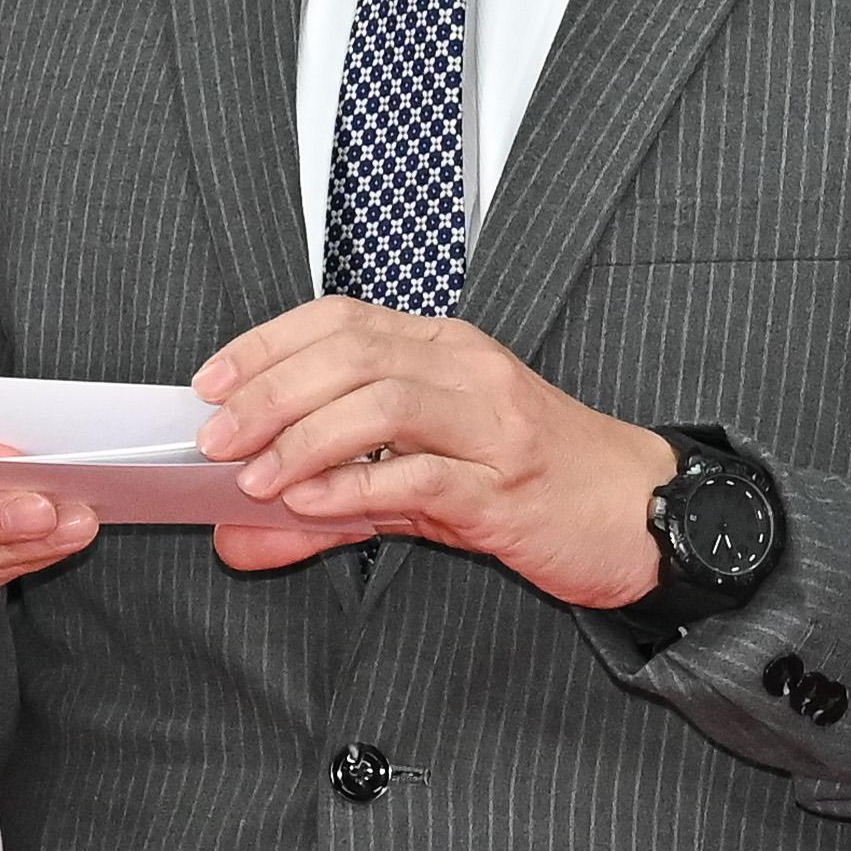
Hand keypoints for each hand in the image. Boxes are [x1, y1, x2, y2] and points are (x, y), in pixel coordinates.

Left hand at [191, 297, 677, 604]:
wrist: (639, 511)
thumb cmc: (531, 482)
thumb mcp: (421, 483)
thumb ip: (330, 501)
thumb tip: (238, 531)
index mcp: (444, 347)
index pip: (340, 319)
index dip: (266, 344)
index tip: (210, 382)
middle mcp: (467, 369)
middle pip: (351, 353)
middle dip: (270, 392)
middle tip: (216, 439)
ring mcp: (493, 424)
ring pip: (383, 402)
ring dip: (304, 438)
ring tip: (256, 477)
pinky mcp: (509, 488)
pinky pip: (422, 475)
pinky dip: (357, 487)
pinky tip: (314, 504)